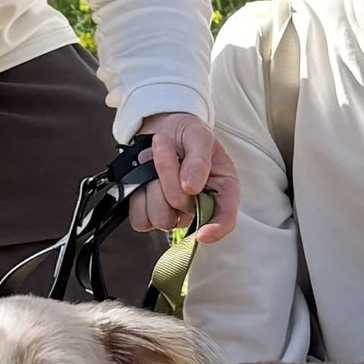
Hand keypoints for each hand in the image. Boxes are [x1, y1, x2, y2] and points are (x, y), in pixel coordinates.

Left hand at [130, 111, 237, 241]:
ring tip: (153, 160)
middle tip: (164, 147)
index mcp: (222, 189)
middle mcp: (200, 206)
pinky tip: (144, 179)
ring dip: (151, 184)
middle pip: (181, 211)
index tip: (202, 233)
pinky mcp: (151, 214)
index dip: (216, 230)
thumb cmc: (186, 134)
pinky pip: (141, 220)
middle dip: (168, 176)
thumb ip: (200, 159)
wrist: (161, 129)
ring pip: (160, 218)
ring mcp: (174, 212)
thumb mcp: (199, 135)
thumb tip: (192, 186)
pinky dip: (138, 197)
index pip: (225, 219)